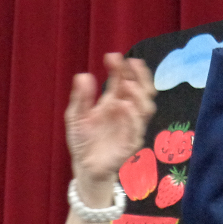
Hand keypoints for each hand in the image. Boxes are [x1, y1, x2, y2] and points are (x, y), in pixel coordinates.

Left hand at [65, 54, 155, 199]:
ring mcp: (131, 127)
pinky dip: (132, 117)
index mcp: (114, 102)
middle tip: (132, 63)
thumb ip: (81, 97)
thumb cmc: (83, 140)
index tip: (112, 56)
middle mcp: (126, 112)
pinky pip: (137, 129)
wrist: (85, 167)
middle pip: (143, 90)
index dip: (122, 68)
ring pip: (146, 108)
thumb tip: (83, 75)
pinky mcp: (131, 143)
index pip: (124, 80)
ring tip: (127, 83)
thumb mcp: (75, 116)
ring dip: (139, 94)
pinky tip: (123, 105)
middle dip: (140, 76)